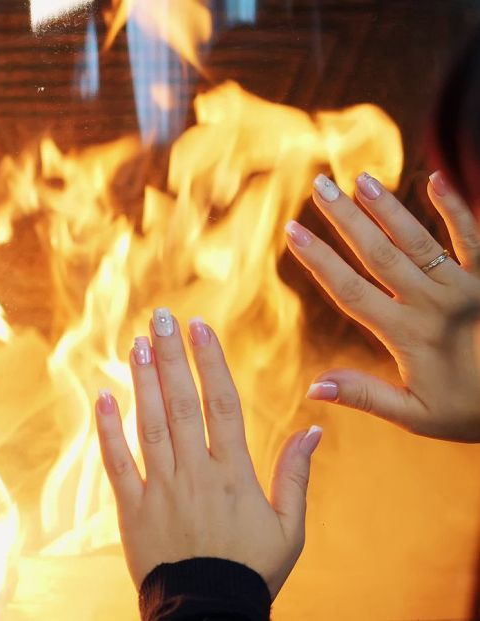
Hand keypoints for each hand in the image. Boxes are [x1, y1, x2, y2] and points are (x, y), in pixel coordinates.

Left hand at [95, 312, 321, 596]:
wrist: (208, 617)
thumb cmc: (252, 570)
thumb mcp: (289, 529)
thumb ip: (297, 475)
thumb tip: (313, 429)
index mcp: (234, 474)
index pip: (222, 404)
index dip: (210, 362)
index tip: (200, 328)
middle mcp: (195, 474)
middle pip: (182, 404)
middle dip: (171, 357)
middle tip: (161, 318)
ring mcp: (160, 490)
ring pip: (150, 426)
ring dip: (142, 382)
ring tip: (136, 344)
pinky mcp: (132, 510)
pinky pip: (117, 465)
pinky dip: (108, 431)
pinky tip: (101, 397)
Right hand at [286, 170, 479, 441]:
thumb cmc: (474, 410)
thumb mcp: (417, 415)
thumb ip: (366, 396)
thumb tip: (314, 387)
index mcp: (407, 334)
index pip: (350, 290)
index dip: (319, 260)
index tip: (292, 231)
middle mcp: (432, 302)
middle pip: (379, 254)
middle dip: (345, 219)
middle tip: (320, 186)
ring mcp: (463, 285)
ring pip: (417, 240)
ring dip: (388, 208)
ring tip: (361, 179)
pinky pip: (471, 237)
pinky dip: (454, 209)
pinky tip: (436, 179)